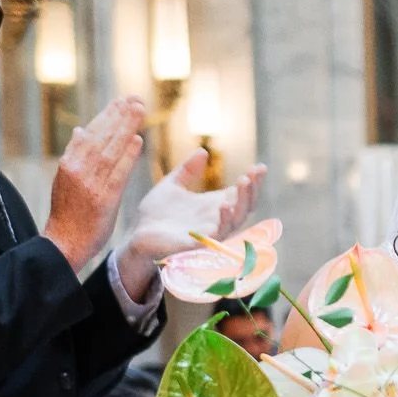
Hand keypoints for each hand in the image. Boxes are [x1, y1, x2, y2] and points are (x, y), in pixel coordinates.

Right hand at [43, 96, 148, 270]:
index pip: (90, 134)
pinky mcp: (103, 199)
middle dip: (119, 116)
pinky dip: (127, 156)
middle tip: (134, 98)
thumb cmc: (68, 214)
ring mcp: (90, 184)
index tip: (121, 102)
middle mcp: (78, 170)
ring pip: (110, 150)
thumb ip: (75, 156)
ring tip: (139, 110)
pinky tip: (138, 141)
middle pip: (101, 137)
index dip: (107, 117)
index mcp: (69, 164)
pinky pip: (118, 174)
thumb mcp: (65, 181)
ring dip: (126, 128)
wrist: (63, 244)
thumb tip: (81, 130)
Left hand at [117, 152, 268, 300]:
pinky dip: (224, 221)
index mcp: (213, 206)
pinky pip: (217, 235)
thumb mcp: (172, 185)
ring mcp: (209, 234)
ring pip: (236, 221)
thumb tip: (203, 151)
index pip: (241, 194)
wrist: (136, 236)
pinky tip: (225, 205)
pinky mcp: (198, 245)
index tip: (260, 167)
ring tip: (244, 182)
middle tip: (253, 173)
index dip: (253, 182)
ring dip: (242, 202)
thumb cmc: (155, 215)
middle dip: (252, 190)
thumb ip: (187, 170)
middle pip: (245, 207)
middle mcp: (216, 220)